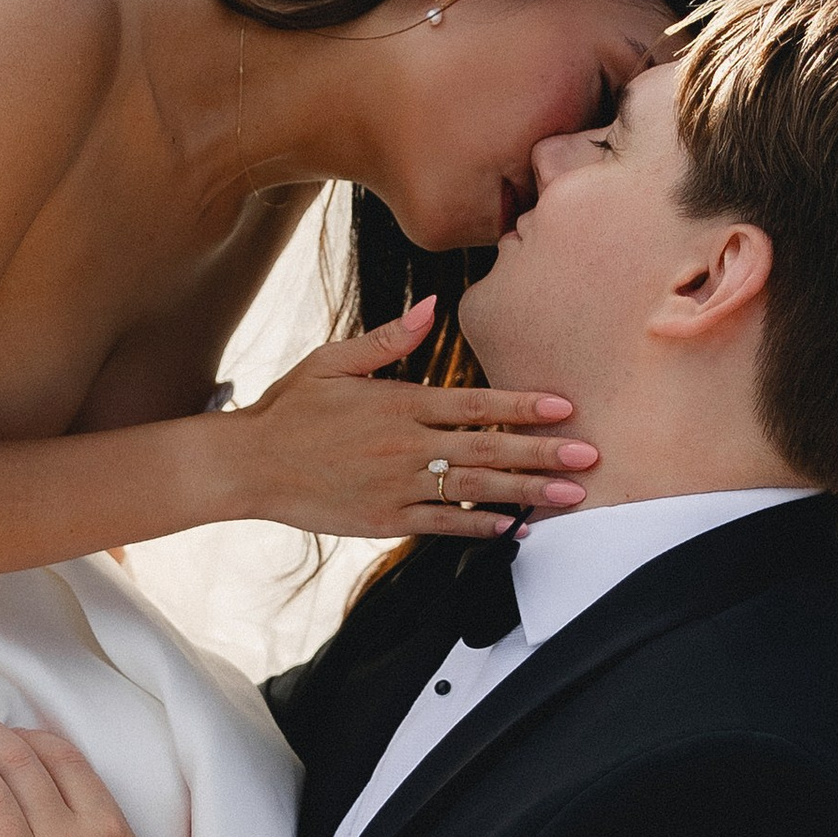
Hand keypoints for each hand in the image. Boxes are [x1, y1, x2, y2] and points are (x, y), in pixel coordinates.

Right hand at [230, 298, 596, 539]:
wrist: (247, 465)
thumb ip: (387, 340)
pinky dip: (481, 527)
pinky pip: (443, 525)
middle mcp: (405, 446)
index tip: (564, 407)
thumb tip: (432, 308)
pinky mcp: (385, 519)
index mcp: (399, 403)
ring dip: (527, 493)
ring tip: (570, 497)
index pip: (474, 403)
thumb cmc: (290, 409)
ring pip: (475, 489)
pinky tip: (515, 528)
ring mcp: (397, 486)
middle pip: (488, 448)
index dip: (522, 405)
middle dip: (543, 453)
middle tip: (590, 456)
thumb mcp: (332, 361)